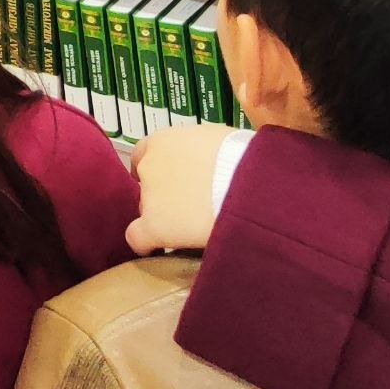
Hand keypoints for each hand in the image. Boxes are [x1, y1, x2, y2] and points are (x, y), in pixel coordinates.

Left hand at [125, 122, 240, 253]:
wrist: (251, 186)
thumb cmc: (244, 158)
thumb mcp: (216, 140)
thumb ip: (198, 149)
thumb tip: (207, 158)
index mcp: (163, 141)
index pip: (144, 156)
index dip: (158, 171)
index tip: (172, 182)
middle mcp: (149, 166)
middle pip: (147, 184)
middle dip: (164, 194)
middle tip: (191, 205)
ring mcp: (149, 196)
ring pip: (147, 210)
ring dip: (165, 218)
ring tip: (194, 227)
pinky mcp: (155, 225)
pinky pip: (138, 238)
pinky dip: (147, 244)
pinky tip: (160, 249)